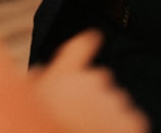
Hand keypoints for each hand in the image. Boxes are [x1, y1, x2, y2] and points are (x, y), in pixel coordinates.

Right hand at [29, 30, 147, 132]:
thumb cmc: (37, 125)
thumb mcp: (27, 103)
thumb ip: (35, 85)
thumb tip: (41, 74)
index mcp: (65, 75)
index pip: (81, 46)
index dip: (87, 42)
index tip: (94, 38)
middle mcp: (93, 81)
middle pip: (98, 80)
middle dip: (91, 97)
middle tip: (78, 120)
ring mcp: (115, 101)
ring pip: (114, 103)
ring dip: (106, 116)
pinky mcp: (133, 122)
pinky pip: (130, 122)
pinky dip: (122, 130)